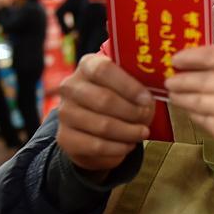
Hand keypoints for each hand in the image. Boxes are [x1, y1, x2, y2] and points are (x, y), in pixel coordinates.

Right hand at [56, 54, 154, 173]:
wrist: (95, 128)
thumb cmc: (120, 99)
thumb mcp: (130, 87)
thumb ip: (140, 87)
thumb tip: (148, 101)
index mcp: (87, 65)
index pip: (103, 70)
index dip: (128, 86)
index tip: (147, 99)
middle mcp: (71, 86)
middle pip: (104, 100)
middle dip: (132, 112)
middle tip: (147, 118)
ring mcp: (65, 112)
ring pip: (102, 125)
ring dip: (128, 132)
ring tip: (142, 133)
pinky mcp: (65, 137)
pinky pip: (96, 146)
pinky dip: (118, 148)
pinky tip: (129, 145)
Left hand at [166, 45, 213, 207]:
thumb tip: (207, 67)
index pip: (212, 55)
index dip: (189, 57)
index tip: (176, 59)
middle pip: (199, 79)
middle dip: (180, 80)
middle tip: (170, 81)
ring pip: (196, 101)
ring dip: (182, 98)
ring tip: (175, 96)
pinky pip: (203, 121)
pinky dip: (196, 117)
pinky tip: (195, 114)